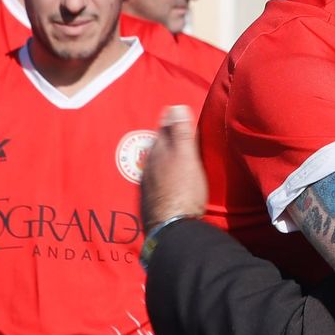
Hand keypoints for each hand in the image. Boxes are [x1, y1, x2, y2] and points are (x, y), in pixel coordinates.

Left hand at [141, 106, 206, 227]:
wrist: (172, 228)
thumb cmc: (184, 191)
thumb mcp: (187, 158)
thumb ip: (181, 133)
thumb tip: (175, 106)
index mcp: (159, 152)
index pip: (163, 129)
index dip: (171, 121)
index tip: (177, 112)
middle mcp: (148, 166)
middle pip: (157, 146)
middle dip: (165, 137)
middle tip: (176, 131)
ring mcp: (148, 184)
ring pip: (154, 163)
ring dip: (163, 157)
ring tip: (174, 154)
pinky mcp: (151, 200)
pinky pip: (155, 179)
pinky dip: (162, 174)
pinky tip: (168, 179)